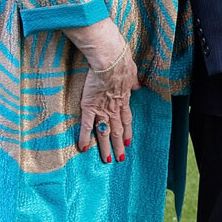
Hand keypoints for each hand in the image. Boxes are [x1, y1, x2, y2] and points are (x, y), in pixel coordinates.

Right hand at [77, 43, 136, 161]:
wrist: (110, 61)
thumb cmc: (121, 63)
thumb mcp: (132, 73)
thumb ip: (133, 82)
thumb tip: (138, 85)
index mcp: (124, 100)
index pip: (126, 120)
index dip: (127, 131)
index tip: (128, 141)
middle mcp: (114, 108)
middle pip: (117, 131)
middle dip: (119, 146)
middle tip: (120, 158)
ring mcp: (102, 109)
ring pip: (105, 133)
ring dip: (106, 147)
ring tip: (107, 160)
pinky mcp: (90, 107)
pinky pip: (87, 126)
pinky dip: (85, 138)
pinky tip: (83, 148)